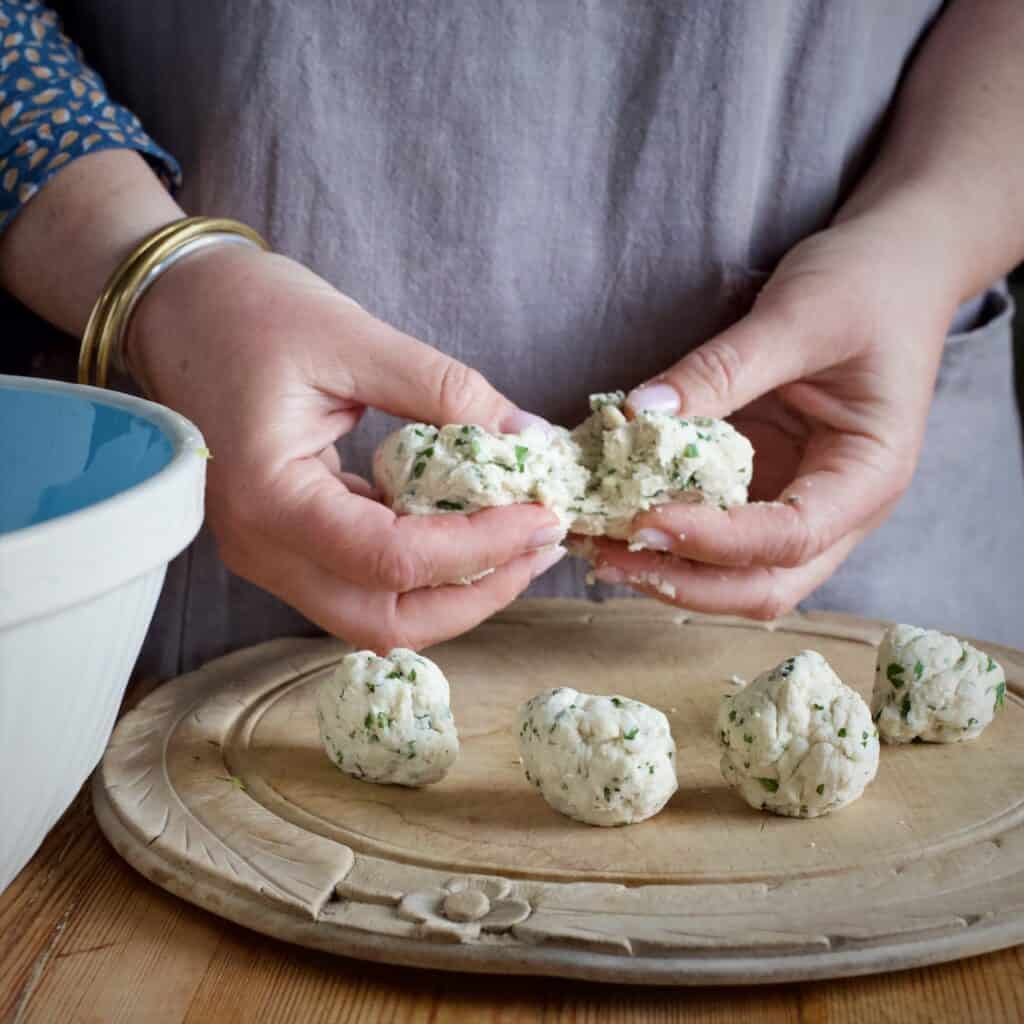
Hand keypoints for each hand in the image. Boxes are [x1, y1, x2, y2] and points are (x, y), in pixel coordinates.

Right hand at [125, 245, 564, 650]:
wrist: (181, 311)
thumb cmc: (250, 312)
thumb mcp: (355, 337)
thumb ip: (447, 390)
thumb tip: (530, 438)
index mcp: (269, 496)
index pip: (390, 559)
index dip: (480, 547)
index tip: (541, 513)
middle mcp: (262, 546)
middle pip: (383, 620)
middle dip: (474, 595)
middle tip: (539, 546)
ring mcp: (271, 553)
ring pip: (376, 613)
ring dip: (454, 589)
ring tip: (519, 541)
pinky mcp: (289, 543)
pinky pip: (365, 579)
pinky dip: (426, 566)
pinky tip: (473, 526)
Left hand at [587, 213, 957, 618]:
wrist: (896, 268)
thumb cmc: (867, 286)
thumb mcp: (797, 318)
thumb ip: (721, 370)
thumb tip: (638, 416)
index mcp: (868, 474)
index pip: (791, 537)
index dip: (714, 540)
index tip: (643, 520)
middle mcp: (839, 507)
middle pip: (764, 585)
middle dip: (684, 581)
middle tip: (608, 555)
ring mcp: (800, 502)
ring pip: (736, 575)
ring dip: (669, 568)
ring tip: (598, 543)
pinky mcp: (765, 486)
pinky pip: (716, 531)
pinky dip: (669, 535)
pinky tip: (617, 515)